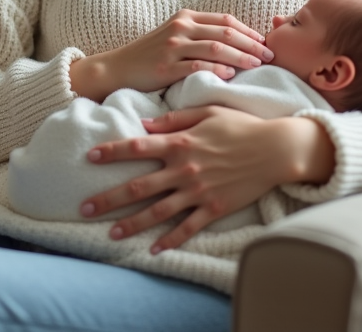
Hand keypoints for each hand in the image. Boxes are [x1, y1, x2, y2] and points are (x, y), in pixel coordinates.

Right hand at [69, 11, 272, 100]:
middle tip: (270, 56)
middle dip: (252, 44)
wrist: (117, 69)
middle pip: (226, 32)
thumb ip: (201, 36)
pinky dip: (216, 69)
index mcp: (186, 17)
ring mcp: (172, 46)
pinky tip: (230, 75)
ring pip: (215, 48)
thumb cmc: (150, 56)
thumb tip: (238, 44)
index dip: (249, 31)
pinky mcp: (165, 66)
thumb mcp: (175, 37)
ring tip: (257, 65)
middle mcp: (181, 27)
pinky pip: (196, 66)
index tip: (266, 43)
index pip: (227, 20)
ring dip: (240, 56)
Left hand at [79, 108, 334, 251]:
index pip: (137, 148)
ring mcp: (198, 191)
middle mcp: (184, 169)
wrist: (276, 149)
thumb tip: (146, 124)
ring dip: (132, 223)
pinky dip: (170, 240)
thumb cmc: (242, 126)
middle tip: (84, 207)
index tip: (90, 157)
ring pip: (158, 212)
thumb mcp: (208, 112)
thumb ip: (175, 118)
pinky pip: (188, 228)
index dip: (111, 152)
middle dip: (109, 198)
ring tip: (111, 232)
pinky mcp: (215, 208)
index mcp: (181, 143)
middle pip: (139, 186)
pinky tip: (153, 249)